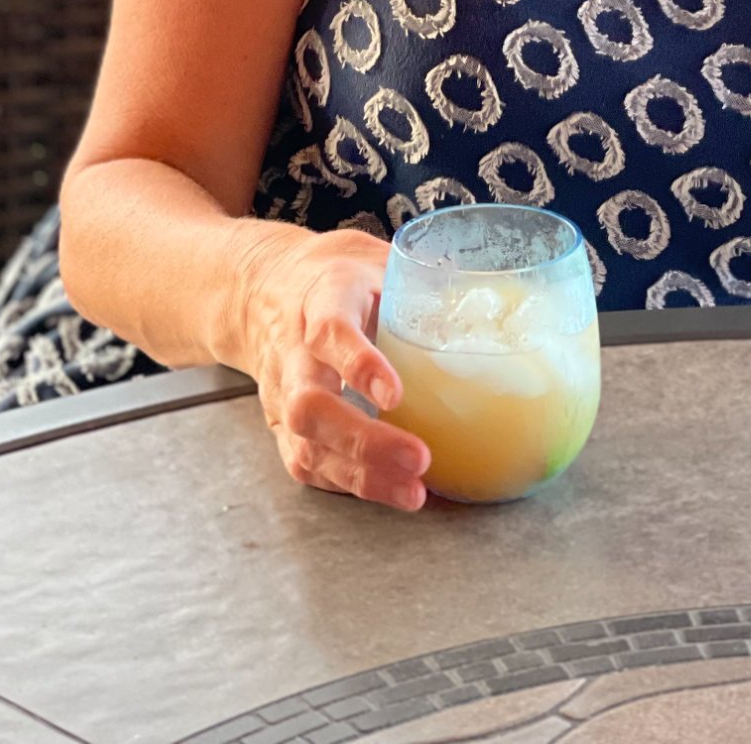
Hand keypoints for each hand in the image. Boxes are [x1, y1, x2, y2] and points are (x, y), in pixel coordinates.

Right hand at [235, 225, 430, 510]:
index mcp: (320, 298)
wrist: (262, 288)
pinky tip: (389, 491)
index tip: (396, 393)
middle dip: (362, 439)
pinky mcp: (281, 426)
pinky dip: (347, 484)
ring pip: (305, 443)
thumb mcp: (373, 259)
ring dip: (360, 474)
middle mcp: (293, 352)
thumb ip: (421, 279)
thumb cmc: (334, 276)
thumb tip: (488, 299)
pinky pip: (306, 463)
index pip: (330, 332)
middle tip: (418, 457)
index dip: (360, 364)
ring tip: (413, 491)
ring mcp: (281, 393)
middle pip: (309, 404)